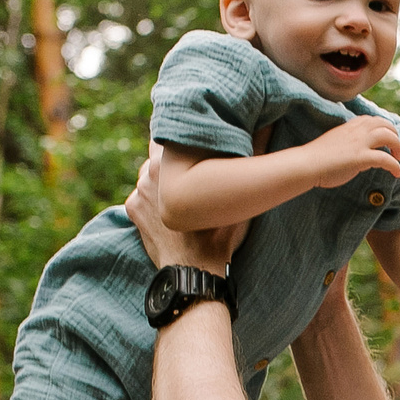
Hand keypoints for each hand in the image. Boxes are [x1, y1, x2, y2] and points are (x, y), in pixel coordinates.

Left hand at [130, 145, 245, 272]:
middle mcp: (149, 171)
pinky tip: (169, 211)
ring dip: (162, 183)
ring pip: (150, 177)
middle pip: (160, 156)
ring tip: (182, 197)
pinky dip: (152, 202)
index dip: (186, 141)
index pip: (174, 136)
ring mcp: (139, 190)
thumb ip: (249, 158)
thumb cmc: (218, 233)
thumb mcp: (237, 194)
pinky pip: (141, 196)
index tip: (197, 147)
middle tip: (193, 175)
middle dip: (173, 163)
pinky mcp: (132, 208)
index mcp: (170, 160)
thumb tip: (267, 129)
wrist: (194, 270)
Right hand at [300, 115, 399, 188]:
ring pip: (389, 136)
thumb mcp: (334, 142)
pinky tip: (398, 173)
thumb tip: (355, 151)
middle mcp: (357, 131)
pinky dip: (395, 166)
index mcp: (350, 126)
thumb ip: (347, 142)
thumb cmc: (316, 158)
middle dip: (394, 135)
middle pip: (385, 124)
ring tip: (398, 158)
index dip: (383, 127)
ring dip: (398, 147)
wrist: (306, 164)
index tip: (387, 138)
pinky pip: (386, 159)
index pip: (372, 119)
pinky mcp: (362, 158)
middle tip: (395, 150)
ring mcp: (360, 143)